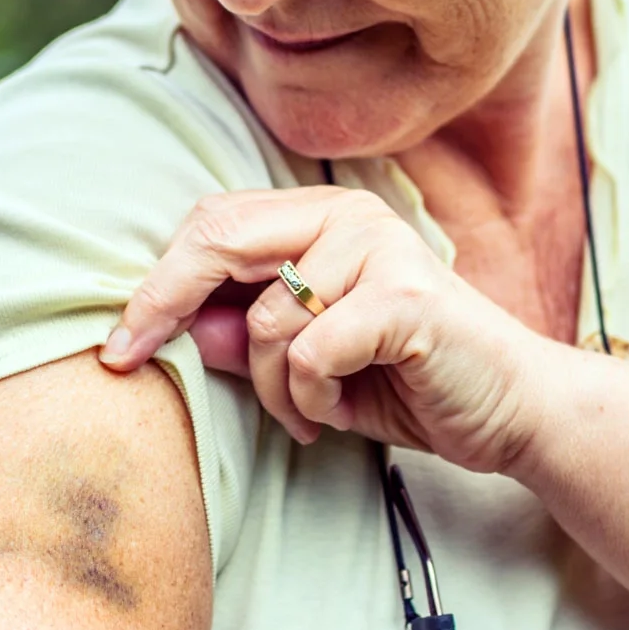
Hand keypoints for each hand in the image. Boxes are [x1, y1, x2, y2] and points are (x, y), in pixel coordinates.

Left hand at [97, 186, 550, 474]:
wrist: (512, 411)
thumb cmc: (409, 381)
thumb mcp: (310, 364)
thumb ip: (251, 338)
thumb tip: (182, 329)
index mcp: (322, 216)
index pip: (213, 223)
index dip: (156, 281)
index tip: (116, 342)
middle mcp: (349, 215)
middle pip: (219, 238)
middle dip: (164, 304)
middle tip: (133, 358)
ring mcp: (381, 249)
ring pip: (265, 319)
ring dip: (270, 388)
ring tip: (305, 413)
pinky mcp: (406, 297)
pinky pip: (309, 352)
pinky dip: (308, 398)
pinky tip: (335, 414)